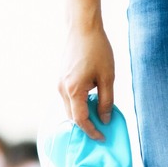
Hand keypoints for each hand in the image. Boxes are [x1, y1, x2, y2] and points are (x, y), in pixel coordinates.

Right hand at [58, 25, 114, 141]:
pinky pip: (68, 98)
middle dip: (86, 126)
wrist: (82, 29)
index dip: (91, 131)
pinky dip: (79, 105)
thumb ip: (106, 101)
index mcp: (74, 90)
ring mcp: (59, 83)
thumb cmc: (98, 51)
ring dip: (82, 115)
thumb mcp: (108, 78)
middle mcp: (62, 89)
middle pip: (72, 117)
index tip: (103, 138)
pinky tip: (92, 103)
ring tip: (99, 118)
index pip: (80, 120)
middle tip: (102, 131)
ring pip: (69, 108)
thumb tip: (105, 119)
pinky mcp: (61, 78)